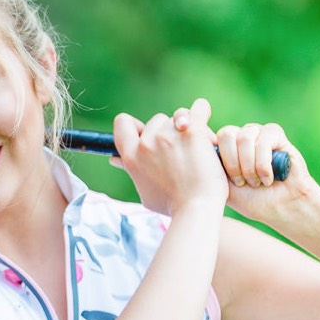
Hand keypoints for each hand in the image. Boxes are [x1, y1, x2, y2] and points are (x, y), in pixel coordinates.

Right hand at [110, 98, 227, 215]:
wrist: (196, 209)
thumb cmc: (171, 205)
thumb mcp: (143, 189)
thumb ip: (131, 170)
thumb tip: (114, 159)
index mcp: (131, 156)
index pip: (122, 123)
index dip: (135, 125)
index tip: (147, 133)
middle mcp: (146, 143)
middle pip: (157, 120)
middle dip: (169, 130)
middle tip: (183, 148)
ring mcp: (168, 136)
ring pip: (178, 117)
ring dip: (188, 127)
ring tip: (200, 146)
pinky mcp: (191, 133)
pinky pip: (198, 110)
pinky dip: (202, 111)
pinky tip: (204, 116)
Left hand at [216, 122, 318, 225]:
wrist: (279, 208)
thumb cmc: (248, 199)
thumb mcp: (219, 184)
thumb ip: (206, 165)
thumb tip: (190, 143)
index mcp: (222, 146)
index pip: (208, 134)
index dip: (211, 150)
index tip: (217, 174)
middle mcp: (238, 136)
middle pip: (226, 133)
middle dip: (232, 163)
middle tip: (240, 183)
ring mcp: (257, 133)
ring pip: (244, 138)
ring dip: (249, 165)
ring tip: (255, 182)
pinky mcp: (276, 135)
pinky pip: (264, 140)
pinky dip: (263, 163)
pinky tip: (267, 178)